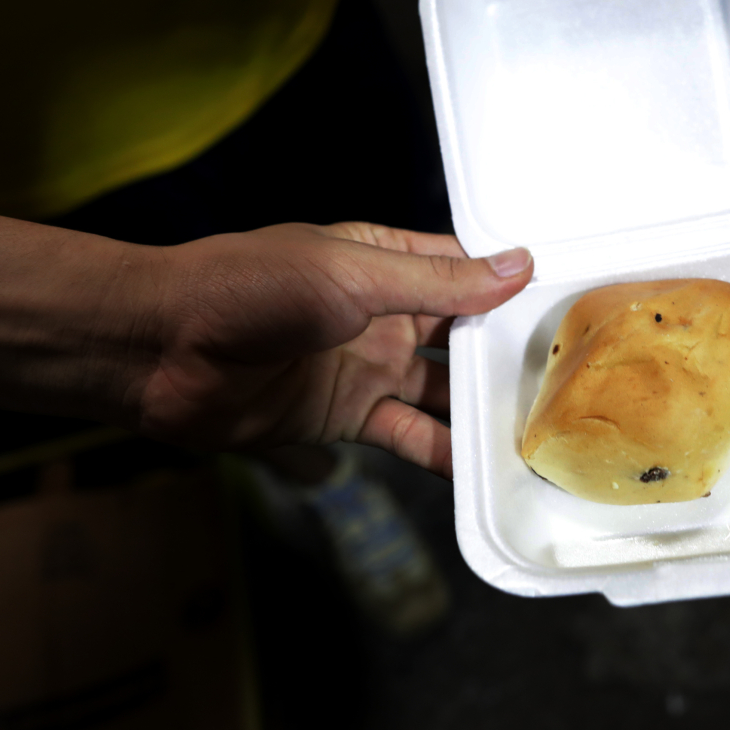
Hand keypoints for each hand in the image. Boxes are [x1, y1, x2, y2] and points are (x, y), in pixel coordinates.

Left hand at [137, 222, 531, 476]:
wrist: (160, 351)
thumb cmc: (249, 288)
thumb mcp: (353, 273)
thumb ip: (438, 281)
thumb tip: (519, 265)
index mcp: (385, 261)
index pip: (465, 271)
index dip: (513, 287)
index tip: (570, 305)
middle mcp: (384, 314)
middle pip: (464, 338)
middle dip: (508, 356)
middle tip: (569, 378)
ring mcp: (368, 368)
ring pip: (443, 392)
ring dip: (483, 410)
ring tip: (539, 430)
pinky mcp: (347, 418)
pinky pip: (410, 435)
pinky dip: (444, 453)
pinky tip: (483, 469)